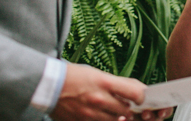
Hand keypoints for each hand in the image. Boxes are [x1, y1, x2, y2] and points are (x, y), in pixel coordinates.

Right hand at [50, 63, 171, 120]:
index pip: (135, 93)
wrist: (48, 85)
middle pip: (128, 111)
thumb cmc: (73, 76)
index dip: (143, 97)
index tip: (142, 98)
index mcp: (105, 82)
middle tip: (133, 107)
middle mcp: (100, 99)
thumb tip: (135, 90)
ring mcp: (91, 114)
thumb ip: (117, 84)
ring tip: (118, 112)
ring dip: (122, 118)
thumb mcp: (98, 74)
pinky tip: (107, 118)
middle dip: (133, 111)